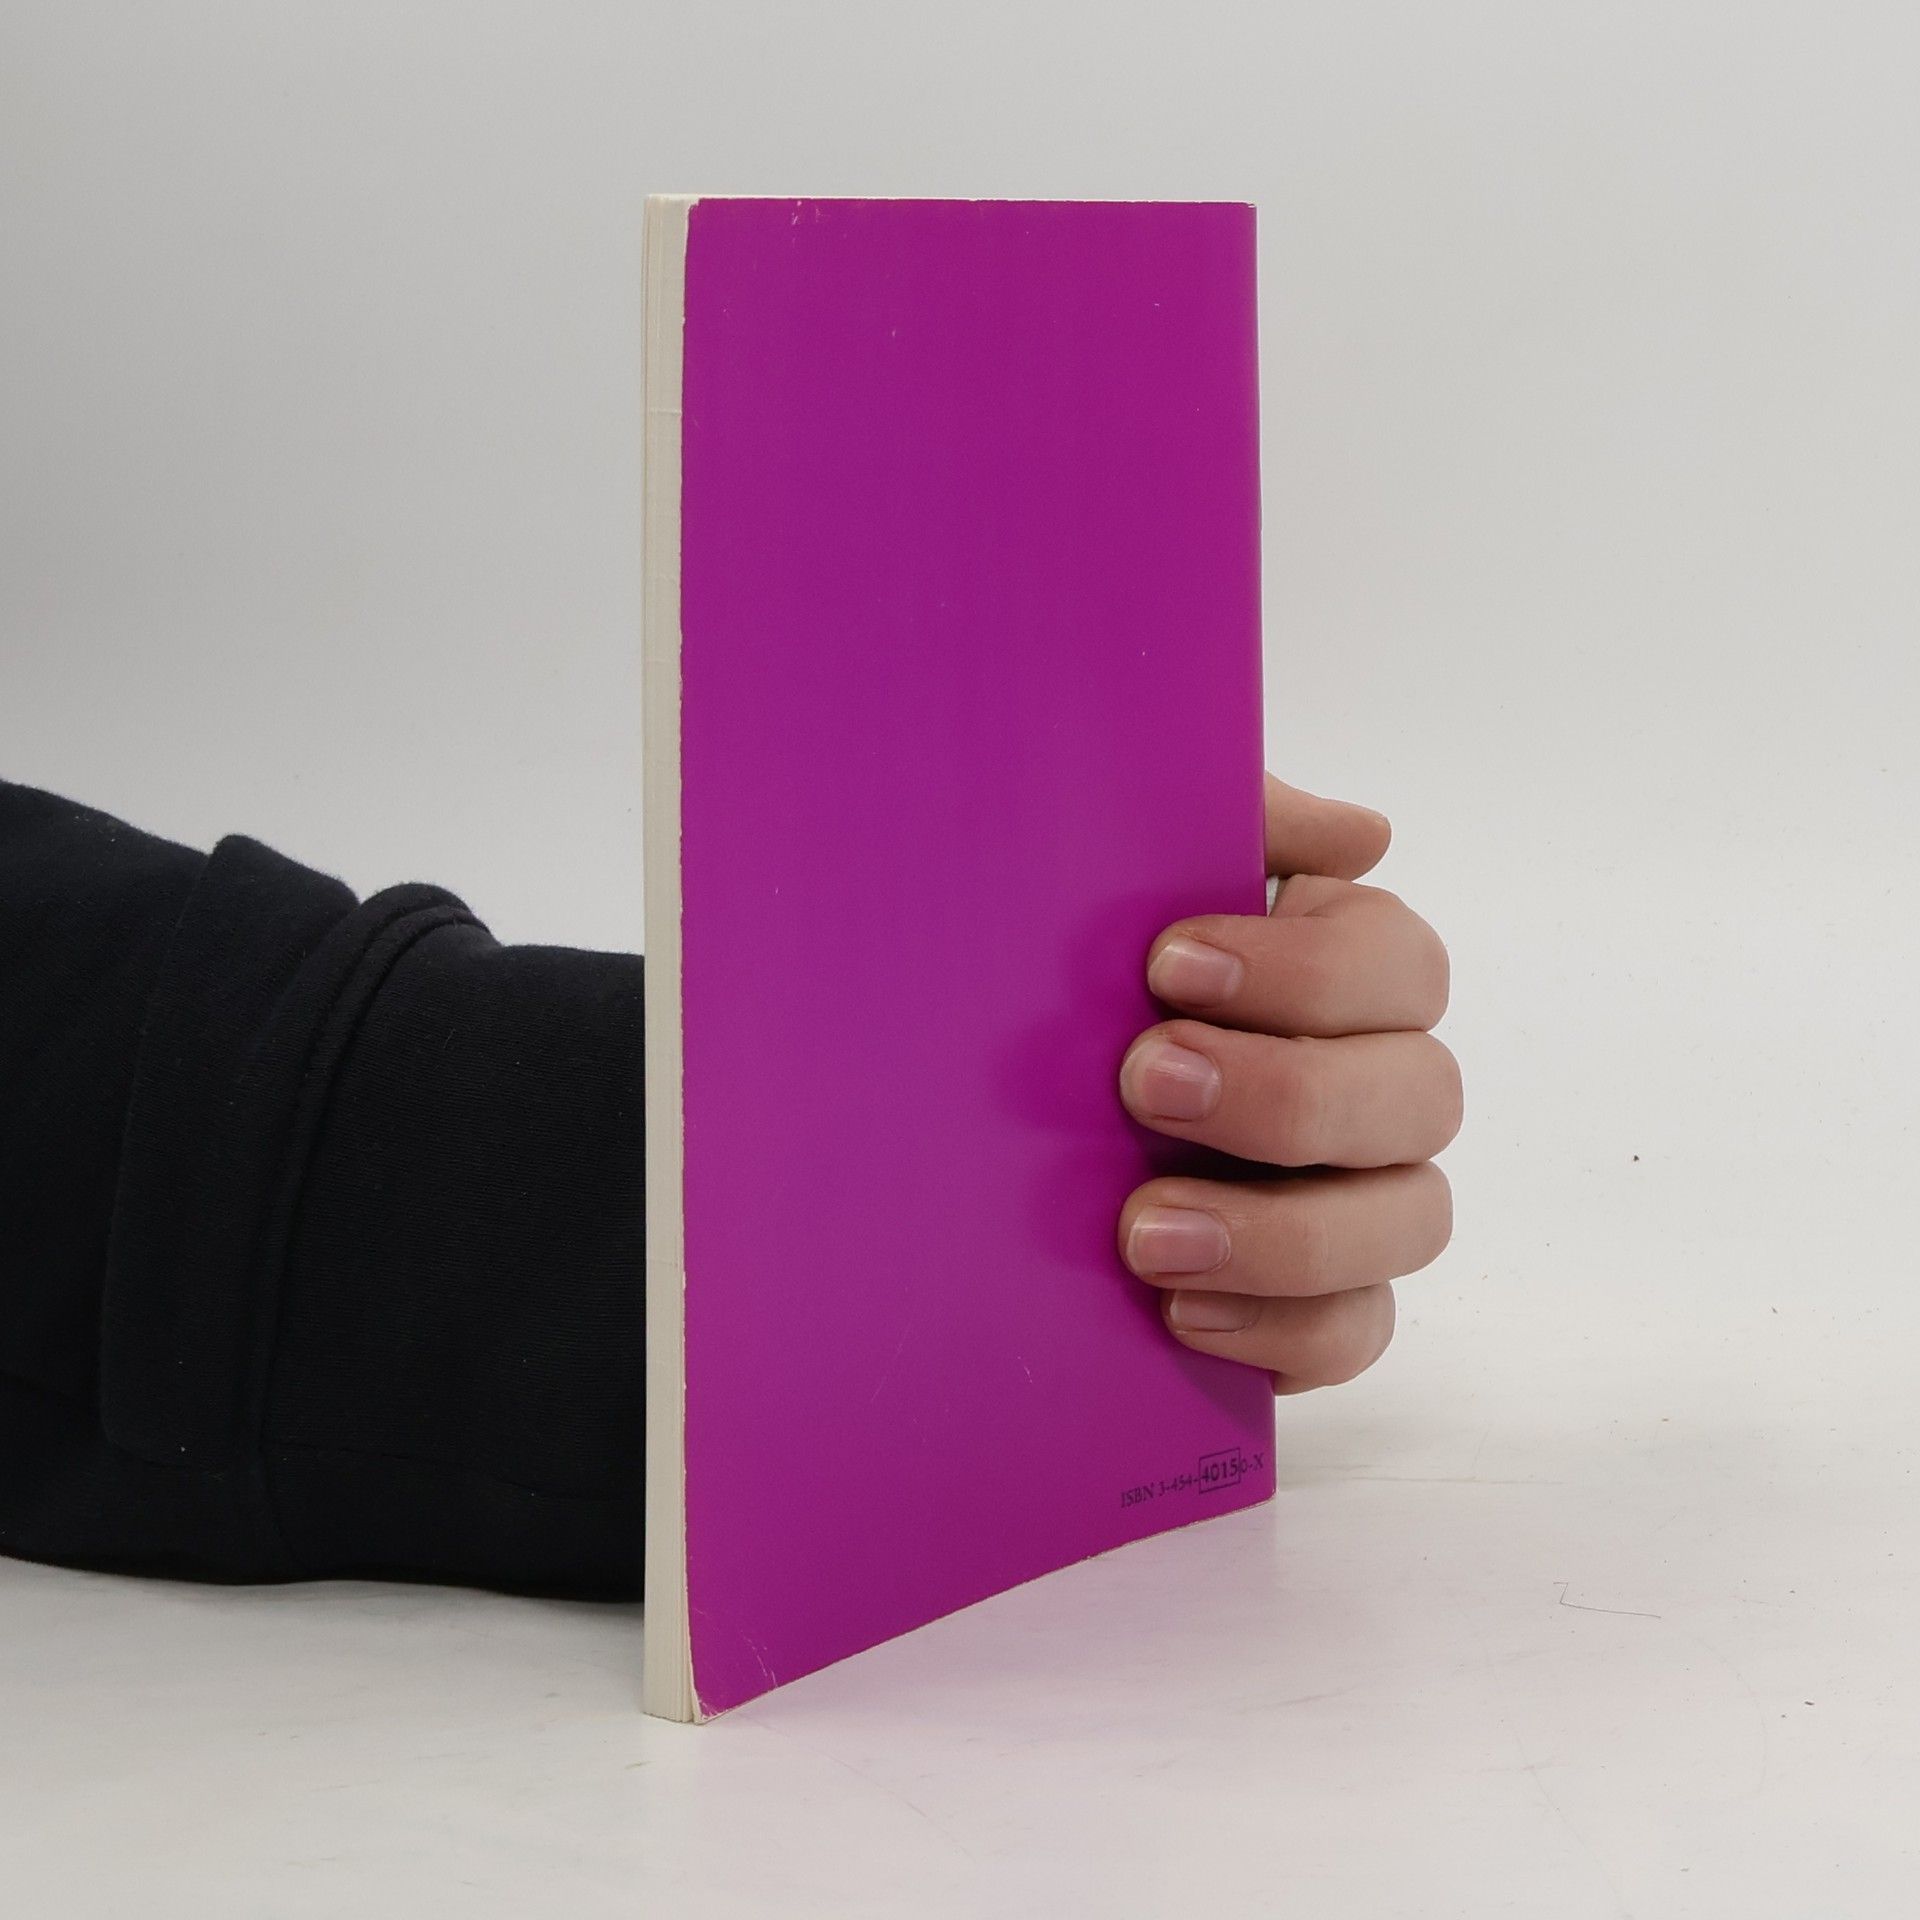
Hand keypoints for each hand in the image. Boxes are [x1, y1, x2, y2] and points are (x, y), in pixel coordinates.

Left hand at [1116, 774, 1459, 1392]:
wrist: (1001, 1102)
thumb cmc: (1096, 970)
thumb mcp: (1141, 872)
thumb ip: (1240, 826)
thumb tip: (1365, 832)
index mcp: (1351, 969)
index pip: (1399, 964)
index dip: (1304, 971)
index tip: (1168, 964)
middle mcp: (1380, 1083)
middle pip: (1421, 1095)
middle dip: (1284, 1095)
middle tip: (1143, 1084)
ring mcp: (1364, 1198)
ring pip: (1410, 1221)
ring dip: (1283, 1231)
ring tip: (1144, 1232)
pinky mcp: (1320, 1300)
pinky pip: (1357, 1330)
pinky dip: (1283, 1330)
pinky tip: (1179, 1310)